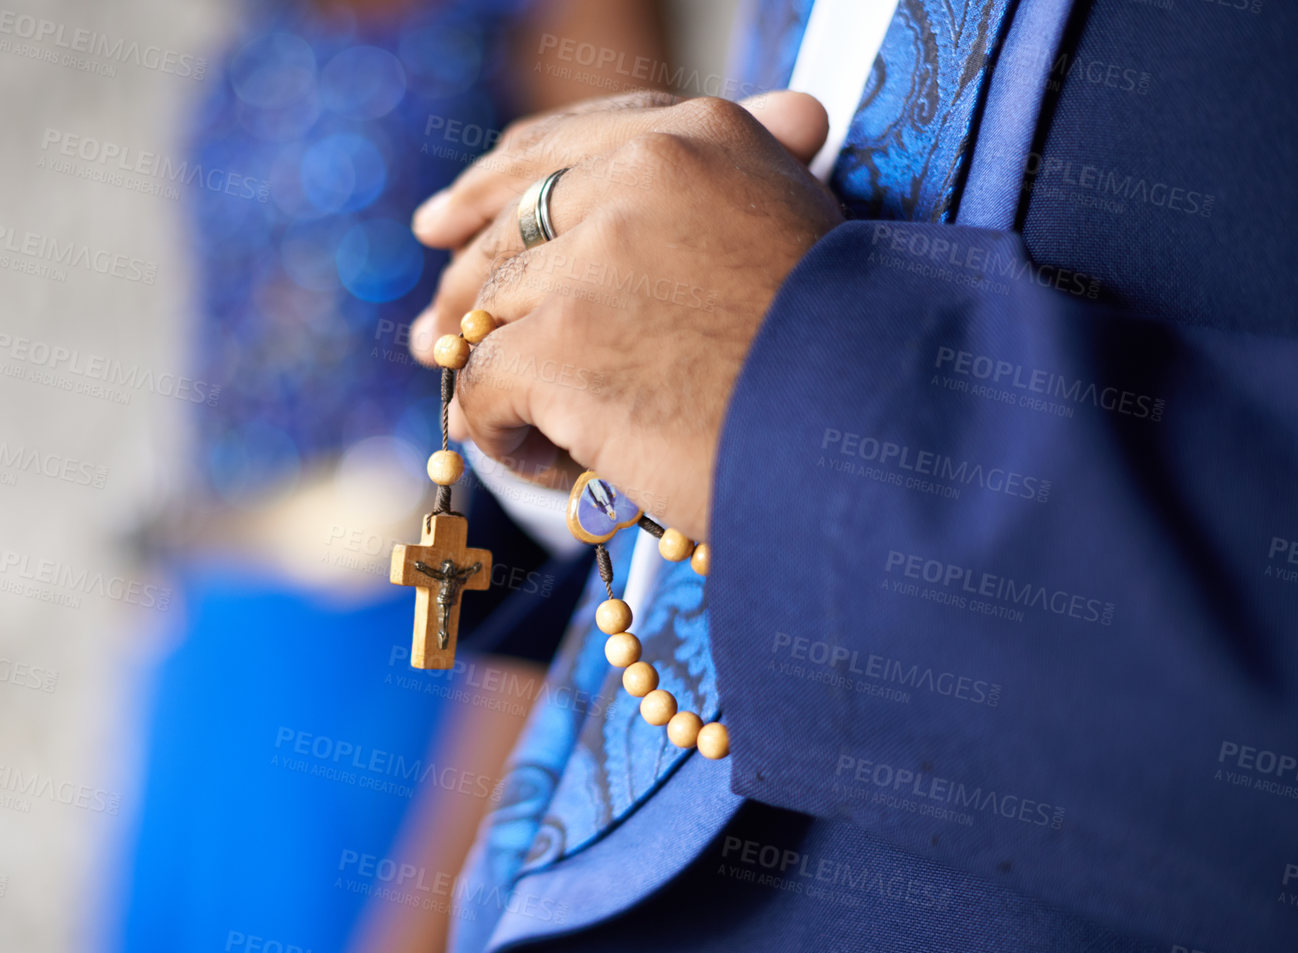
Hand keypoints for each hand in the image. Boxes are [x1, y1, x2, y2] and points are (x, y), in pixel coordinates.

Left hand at [410, 91, 840, 539]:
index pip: (559, 148)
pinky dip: (503, 439)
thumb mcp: (790, 231)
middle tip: (428, 343)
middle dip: (463, 294)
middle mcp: (640, 175)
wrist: (869, 438)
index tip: (442, 226)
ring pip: (491, 318)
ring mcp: (593, 258)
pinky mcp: (559, 344)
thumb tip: (680, 152)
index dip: (490, 189)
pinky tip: (552, 471)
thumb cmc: (843, 356)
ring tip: (550, 443)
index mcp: (699, 135)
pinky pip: (483, 389)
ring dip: (507, 387)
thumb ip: (712, 194)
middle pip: (507, 233)